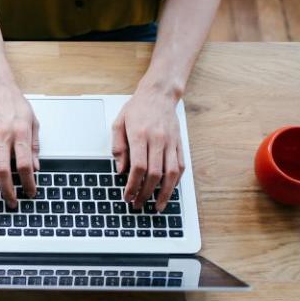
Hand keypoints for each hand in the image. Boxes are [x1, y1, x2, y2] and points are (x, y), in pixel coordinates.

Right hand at [0, 81, 39, 208]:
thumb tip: (36, 168)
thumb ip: (34, 146)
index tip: (31, 192)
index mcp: (20, 133)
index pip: (24, 164)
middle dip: (7, 191)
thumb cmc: (16, 104)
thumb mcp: (33, 122)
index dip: (28, 182)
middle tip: (11, 203)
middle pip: (3, 170)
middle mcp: (2, 136)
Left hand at [111, 85, 185, 211]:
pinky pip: (181, 166)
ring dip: (165, 193)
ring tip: (158, 206)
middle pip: (155, 174)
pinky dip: (175, 182)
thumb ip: (118, 147)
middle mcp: (157, 140)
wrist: (159, 94)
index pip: (138, 167)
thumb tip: (120, 170)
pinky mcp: (179, 144)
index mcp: (140, 135)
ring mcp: (171, 142)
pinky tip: (169, 191)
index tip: (127, 196)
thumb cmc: (137, 108)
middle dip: (146, 193)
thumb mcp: (119, 123)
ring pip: (171, 174)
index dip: (133, 185)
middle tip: (138, 204)